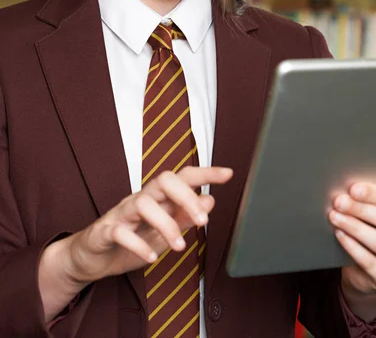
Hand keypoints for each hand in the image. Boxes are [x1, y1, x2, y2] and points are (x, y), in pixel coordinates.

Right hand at [63, 166, 232, 285]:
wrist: (91, 259)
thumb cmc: (129, 241)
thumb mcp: (163, 231)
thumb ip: (184, 217)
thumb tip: (210, 201)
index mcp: (157, 197)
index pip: (182, 177)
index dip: (205, 173)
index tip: (227, 173)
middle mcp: (141, 198)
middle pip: (163, 180)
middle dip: (186, 197)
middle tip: (203, 222)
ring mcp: (122, 213)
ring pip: (143, 203)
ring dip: (166, 225)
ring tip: (178, 247)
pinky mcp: (105, 231)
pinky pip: (120, 232)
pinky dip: (138, 245)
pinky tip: (151, 257)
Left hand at [329, 182, 375, 297]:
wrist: (366, 272)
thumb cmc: (371, 233)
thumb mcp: (373, 216)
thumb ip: (370, 203)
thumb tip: (350, 188)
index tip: (354, 189)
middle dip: (362, 209)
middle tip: (340, 201)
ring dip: (355, 227)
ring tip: (335, 216)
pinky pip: (371, 263)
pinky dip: (353, 247)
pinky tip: (340, 234)